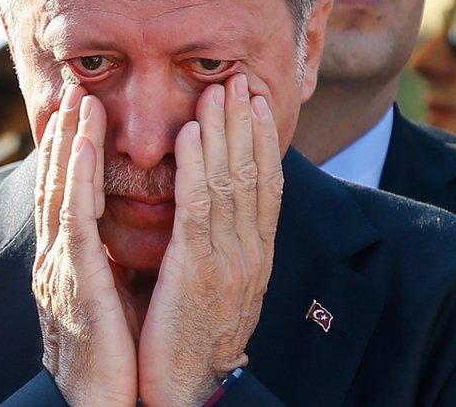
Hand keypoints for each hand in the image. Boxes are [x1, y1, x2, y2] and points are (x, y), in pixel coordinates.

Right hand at [32, 85, 137, 405]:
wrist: (95, 405)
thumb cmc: (108, 358)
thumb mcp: (106, 300)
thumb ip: (106, 263)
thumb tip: (118, 237)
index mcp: (68, 263)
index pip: (66, 195)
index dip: (69, 152)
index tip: (80, 113)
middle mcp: (57, 258)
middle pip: (55, 183)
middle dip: (63, 134)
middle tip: (73, 88)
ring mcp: (59, 267)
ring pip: (59, 190)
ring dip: (67, 141)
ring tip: (78, 98)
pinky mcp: (74, 280)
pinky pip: (72, 219)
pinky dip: (73, 176)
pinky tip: (78, 144)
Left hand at [137, 74, 282, 405]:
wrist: (189, 389)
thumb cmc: (195, 337)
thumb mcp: (219, 287)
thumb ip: (222, 248)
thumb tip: (219, 213)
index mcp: (256, 255)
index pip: (266, 186)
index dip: (263, 141)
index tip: (257, 103)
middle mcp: (251, 252)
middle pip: (253, 173)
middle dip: (246, 123)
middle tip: (240, 79)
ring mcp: (229, 260)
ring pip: (230, 181)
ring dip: (224, 130)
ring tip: (219, 90)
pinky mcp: (197, 269)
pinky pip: (199, 206)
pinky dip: (197, 164)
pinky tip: (192, 133)